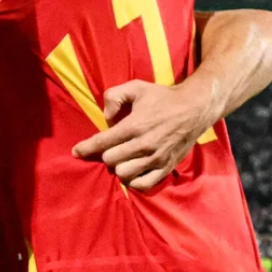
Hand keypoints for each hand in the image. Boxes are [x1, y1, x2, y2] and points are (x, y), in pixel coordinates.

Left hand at [69, 79, 219, 190]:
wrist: (195, 108)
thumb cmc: (163, 97)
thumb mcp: (136, 87)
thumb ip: (114, 96)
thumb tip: (105, 117)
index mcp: (134, 125)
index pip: (102, 142)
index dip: (85, 148)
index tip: (76, 152)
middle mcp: (144, 145)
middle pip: (110, 160)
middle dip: (105, 154)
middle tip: (109, 148)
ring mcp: (156, 159)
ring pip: (124, 174)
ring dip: (118, 167)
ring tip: (121, 158)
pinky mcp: (166, 168)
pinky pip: (143, 184)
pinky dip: (133, 180)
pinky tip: (132, 170)